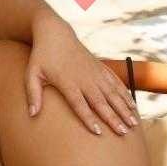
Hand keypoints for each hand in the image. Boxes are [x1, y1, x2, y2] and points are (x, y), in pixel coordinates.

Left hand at [24, 16, 139, 134]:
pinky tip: (133, 106)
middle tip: (123, 132)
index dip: (88, 118)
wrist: (56, 33)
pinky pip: (116, 83)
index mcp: (68, 82)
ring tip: (134, 123)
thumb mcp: (32, 74)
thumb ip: (33, 94)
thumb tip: (32, 115)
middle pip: (101, 101)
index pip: (79, 104)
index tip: (98, 132)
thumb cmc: (42, 57)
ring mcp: (95, 73)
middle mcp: (84, 78)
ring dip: (124, 108)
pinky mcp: (100, 68)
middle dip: (113, 117)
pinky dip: (125, 94)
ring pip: (113, 93)